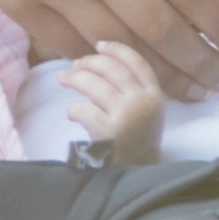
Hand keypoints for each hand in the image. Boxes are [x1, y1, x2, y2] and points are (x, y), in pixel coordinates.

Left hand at [60, 39, 169, 164]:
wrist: (136, 174)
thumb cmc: (136, 139)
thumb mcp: (146, 110)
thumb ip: (132, 87)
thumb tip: (99, 60)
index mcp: (154, 95)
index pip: (137, 62)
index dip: (116, 49)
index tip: (99, 44)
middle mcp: (142, 102)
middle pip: (112, 69)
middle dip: (90, 62)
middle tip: (76, 65)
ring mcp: (126, 117)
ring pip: (95, 85)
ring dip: (75, 78)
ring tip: (64, 79)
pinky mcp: (108, 133)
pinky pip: (84, 110)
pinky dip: (74, 109)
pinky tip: (72, 114)